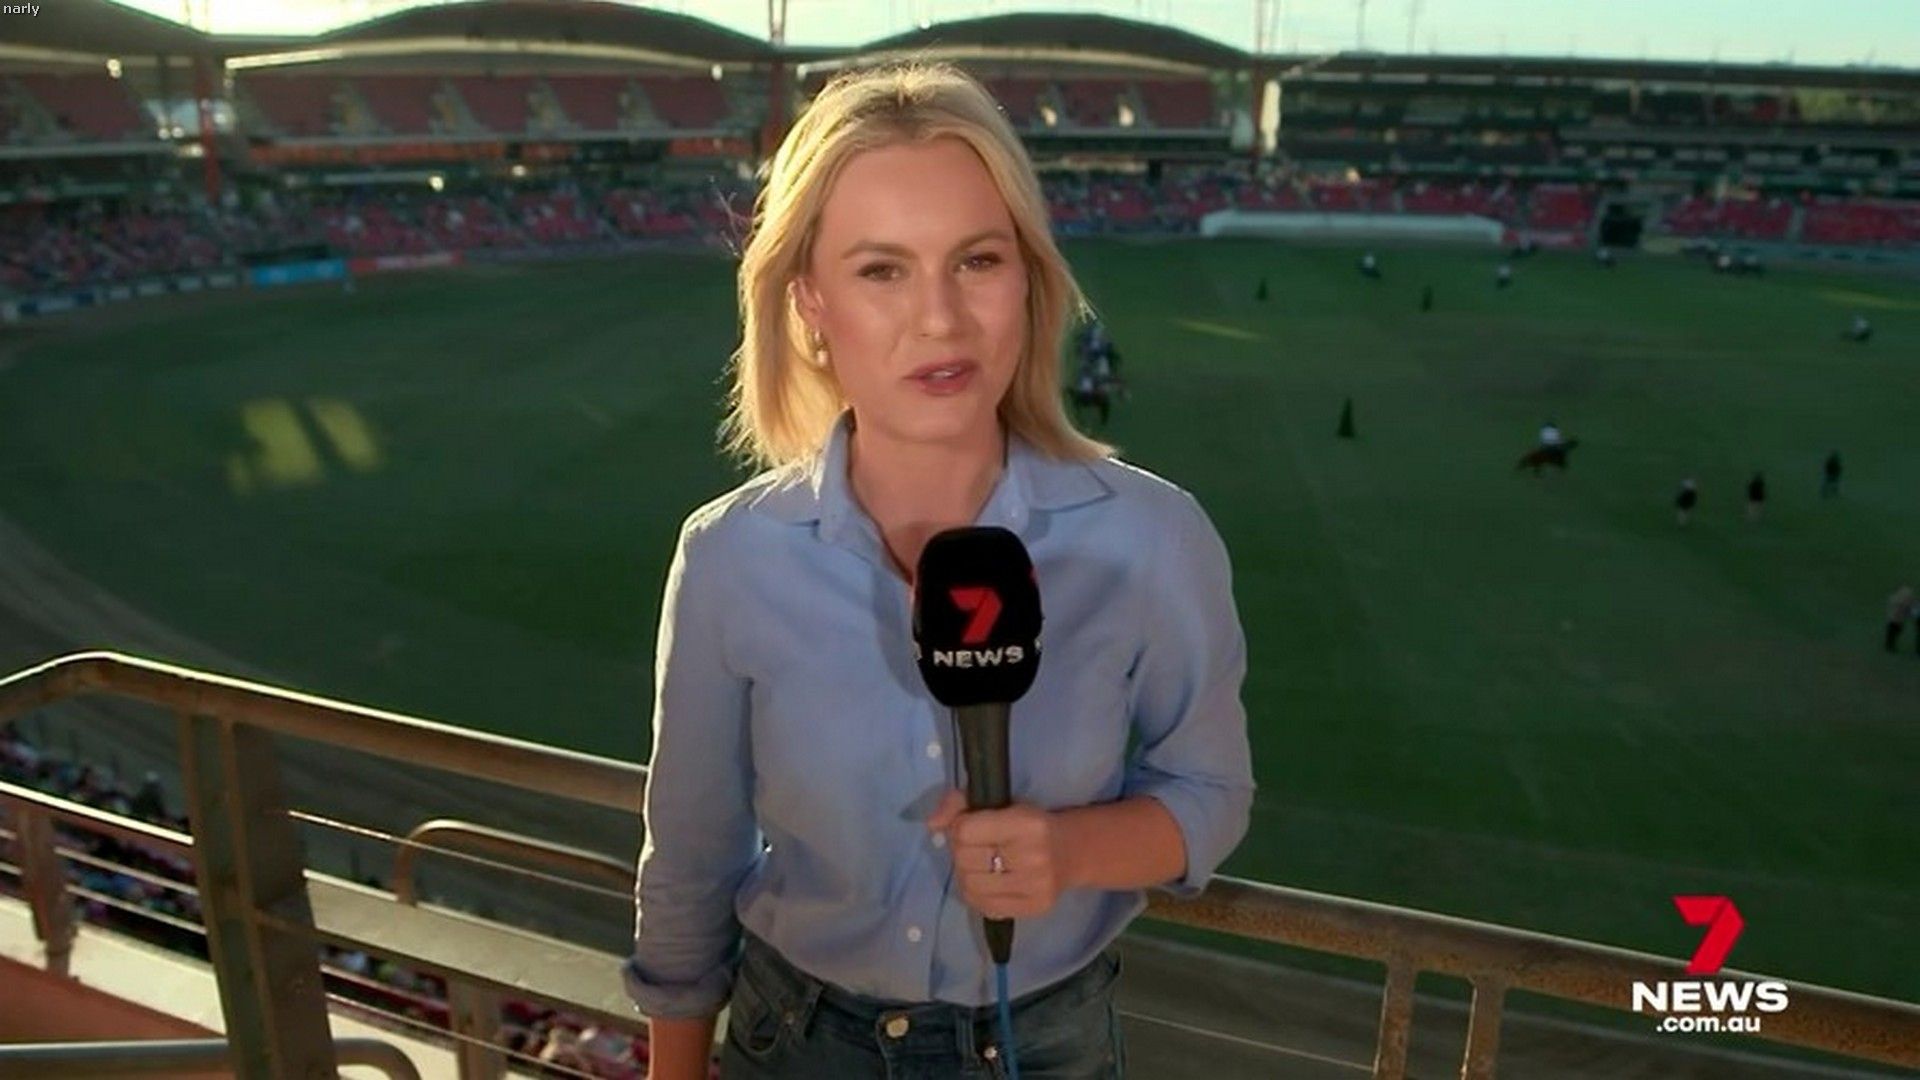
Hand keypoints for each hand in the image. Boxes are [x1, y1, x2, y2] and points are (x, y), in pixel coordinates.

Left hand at [926, 789, 1073, 919]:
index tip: (971, 826)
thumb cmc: (1030, 823)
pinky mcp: (1034, 908)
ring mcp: (1035, 887)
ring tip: (979, 866)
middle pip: (965, 860)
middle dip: (961, 852)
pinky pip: (984, 907)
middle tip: (975, 848)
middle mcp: (1033, 857)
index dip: (959, 827)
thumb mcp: (1000, 803)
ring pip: (970, 886)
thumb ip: (960, 804)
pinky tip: (987, 883)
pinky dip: (977, 895)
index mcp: (1026, 824)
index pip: (965, 832)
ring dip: (966, 875)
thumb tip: (931, 824)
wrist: (1072, 852)